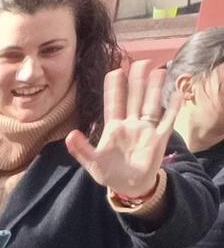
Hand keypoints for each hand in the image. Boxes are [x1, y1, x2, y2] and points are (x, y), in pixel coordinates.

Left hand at [66, 60, 181, 199]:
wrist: (129, 186)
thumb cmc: (109, 173)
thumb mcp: (92, 162)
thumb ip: (81, 149)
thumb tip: (69, 135)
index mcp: (113, 128)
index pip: (114, 103)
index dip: (114, 87)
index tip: (115, 70)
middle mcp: (131, 124)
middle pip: (135, 98)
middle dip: (138, 80)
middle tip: (141, 61)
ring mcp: (146, 130)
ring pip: (152, 104)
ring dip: (155, 88)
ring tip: (159, 70)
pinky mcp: (159, 139)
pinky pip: (167, 120)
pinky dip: (173, 107)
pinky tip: (177, 93)